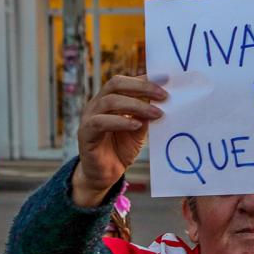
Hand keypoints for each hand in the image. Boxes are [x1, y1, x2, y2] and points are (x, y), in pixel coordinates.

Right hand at [72, 74, 167, 207]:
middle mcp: (97, 104)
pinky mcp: (85, 133)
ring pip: (110, 101)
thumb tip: (163, 101)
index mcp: (110, 99)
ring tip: (157, 113)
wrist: (105, 174)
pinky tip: (136, 125)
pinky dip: (120, 121)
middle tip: (164, 96)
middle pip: (116, 84)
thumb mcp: (139, 130)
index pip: (126, 81)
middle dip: (142, 87)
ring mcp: (89, 117)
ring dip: (136, 105)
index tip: (167, 80)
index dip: (145, 78)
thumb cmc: (121, 149)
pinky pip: (100, 122)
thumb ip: (146, 115)